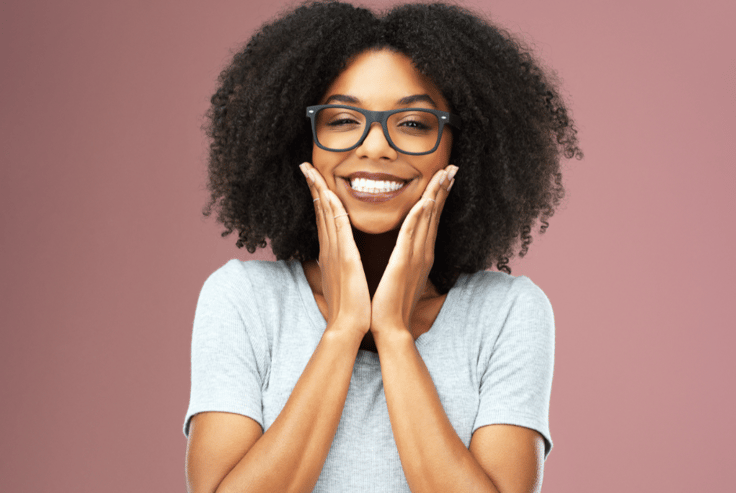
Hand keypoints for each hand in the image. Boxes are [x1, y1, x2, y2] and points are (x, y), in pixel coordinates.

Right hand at [300, 163, 371, 337]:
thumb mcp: (343, 279)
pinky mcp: (345, 258)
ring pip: (326, 214)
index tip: (313, 178)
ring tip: (311, 170)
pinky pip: (339, 228)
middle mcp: (330, 248)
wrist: (349, 327)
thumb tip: (338, 258)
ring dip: (319, 190)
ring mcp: (335, 252)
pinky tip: (330, 193)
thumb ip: (340, 264)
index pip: (324, 217)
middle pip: (320, 210)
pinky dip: (334, 209)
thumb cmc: (350, 305)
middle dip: (313, 186)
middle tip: (305, 165)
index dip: (318, 196)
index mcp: (332, 252)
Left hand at [370, 165, 457, 335]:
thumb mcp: (401, 275)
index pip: (431, 219)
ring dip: (435, 195)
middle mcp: (422, 252)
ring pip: (427, 219)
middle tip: (452, 167)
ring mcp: (415, 257)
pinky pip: (411, 235)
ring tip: (444, 174)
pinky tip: (425, 201)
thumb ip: (405, 258)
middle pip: (434, 214)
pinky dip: (418, 217)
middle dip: (443, 189)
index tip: (444, 177)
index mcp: (420, 254)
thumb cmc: (391, 303)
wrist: (390, 327)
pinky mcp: (403, 263)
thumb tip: (405, 251)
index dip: (438, 197)